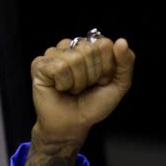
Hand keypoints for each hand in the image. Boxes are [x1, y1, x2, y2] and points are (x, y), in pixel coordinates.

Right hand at [21, 36, 134, 165]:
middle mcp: (72, 47)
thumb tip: (122, 42)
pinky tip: (60, 88)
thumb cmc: (94, 104)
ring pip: (74, 58)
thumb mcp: (118, 85)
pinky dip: (64, 83)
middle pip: (89, 50)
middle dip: (93, 75)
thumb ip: (125, 63)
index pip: (104, 44)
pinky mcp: (40, 64)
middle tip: (86, 87)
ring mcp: (54, 54)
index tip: (102, 81)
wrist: (74, 123)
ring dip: (78, 82)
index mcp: (91, 48)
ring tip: (73, 89)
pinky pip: (59, 67)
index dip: (107, 67)